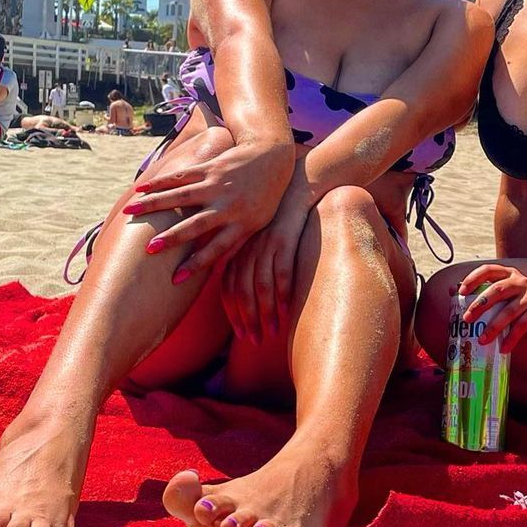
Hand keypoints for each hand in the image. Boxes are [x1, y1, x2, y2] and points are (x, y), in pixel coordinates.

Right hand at [124, 137, 294, 276]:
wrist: (273, 157)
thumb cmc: (264, 197)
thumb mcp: (258, 223)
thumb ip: (236, 243)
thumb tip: (216, 270)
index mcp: (242, 224)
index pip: (216, 249)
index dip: (196, 264)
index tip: (175, 279)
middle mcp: (229, 205)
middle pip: (197, 224)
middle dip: (173, 238)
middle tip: (149, 250)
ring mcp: (218, 185)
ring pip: (182, 196)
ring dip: (155, 205)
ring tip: (130, 214)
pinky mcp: (210, 167)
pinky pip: (182, 176)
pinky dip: (160, 183)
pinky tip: (140, 190)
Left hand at [220, 173, 314, 342]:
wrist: (299, 185)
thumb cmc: (280, 217)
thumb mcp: (259, 236)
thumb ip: (250, 262)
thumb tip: (247, 296)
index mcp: (236, 247)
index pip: (227, 287)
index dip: (232, 314)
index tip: (240, 336)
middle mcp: (246, 246)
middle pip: (240, 290)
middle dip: (245, 319)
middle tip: (253, 342)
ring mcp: (264, 243)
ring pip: (260, 286)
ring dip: (264, 314)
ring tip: (269, 334)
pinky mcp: (284, 239)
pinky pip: (282, 272)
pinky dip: (283, 295)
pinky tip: (287, 313)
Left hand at [459, 264, 526, 353]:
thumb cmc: (520, 311)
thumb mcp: (501, 302)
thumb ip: (482, 295)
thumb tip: (452, 290)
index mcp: (509, 275)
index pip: (489, 270)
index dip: (474, 278)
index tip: (461, 291)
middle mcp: (521, 281)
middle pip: (497, 290)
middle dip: (480, 305)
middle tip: (467, 319)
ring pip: (509, 310)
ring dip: (494, 327)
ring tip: (482, 340)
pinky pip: (523, 325)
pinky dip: (511, 338)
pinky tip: (503, 348)